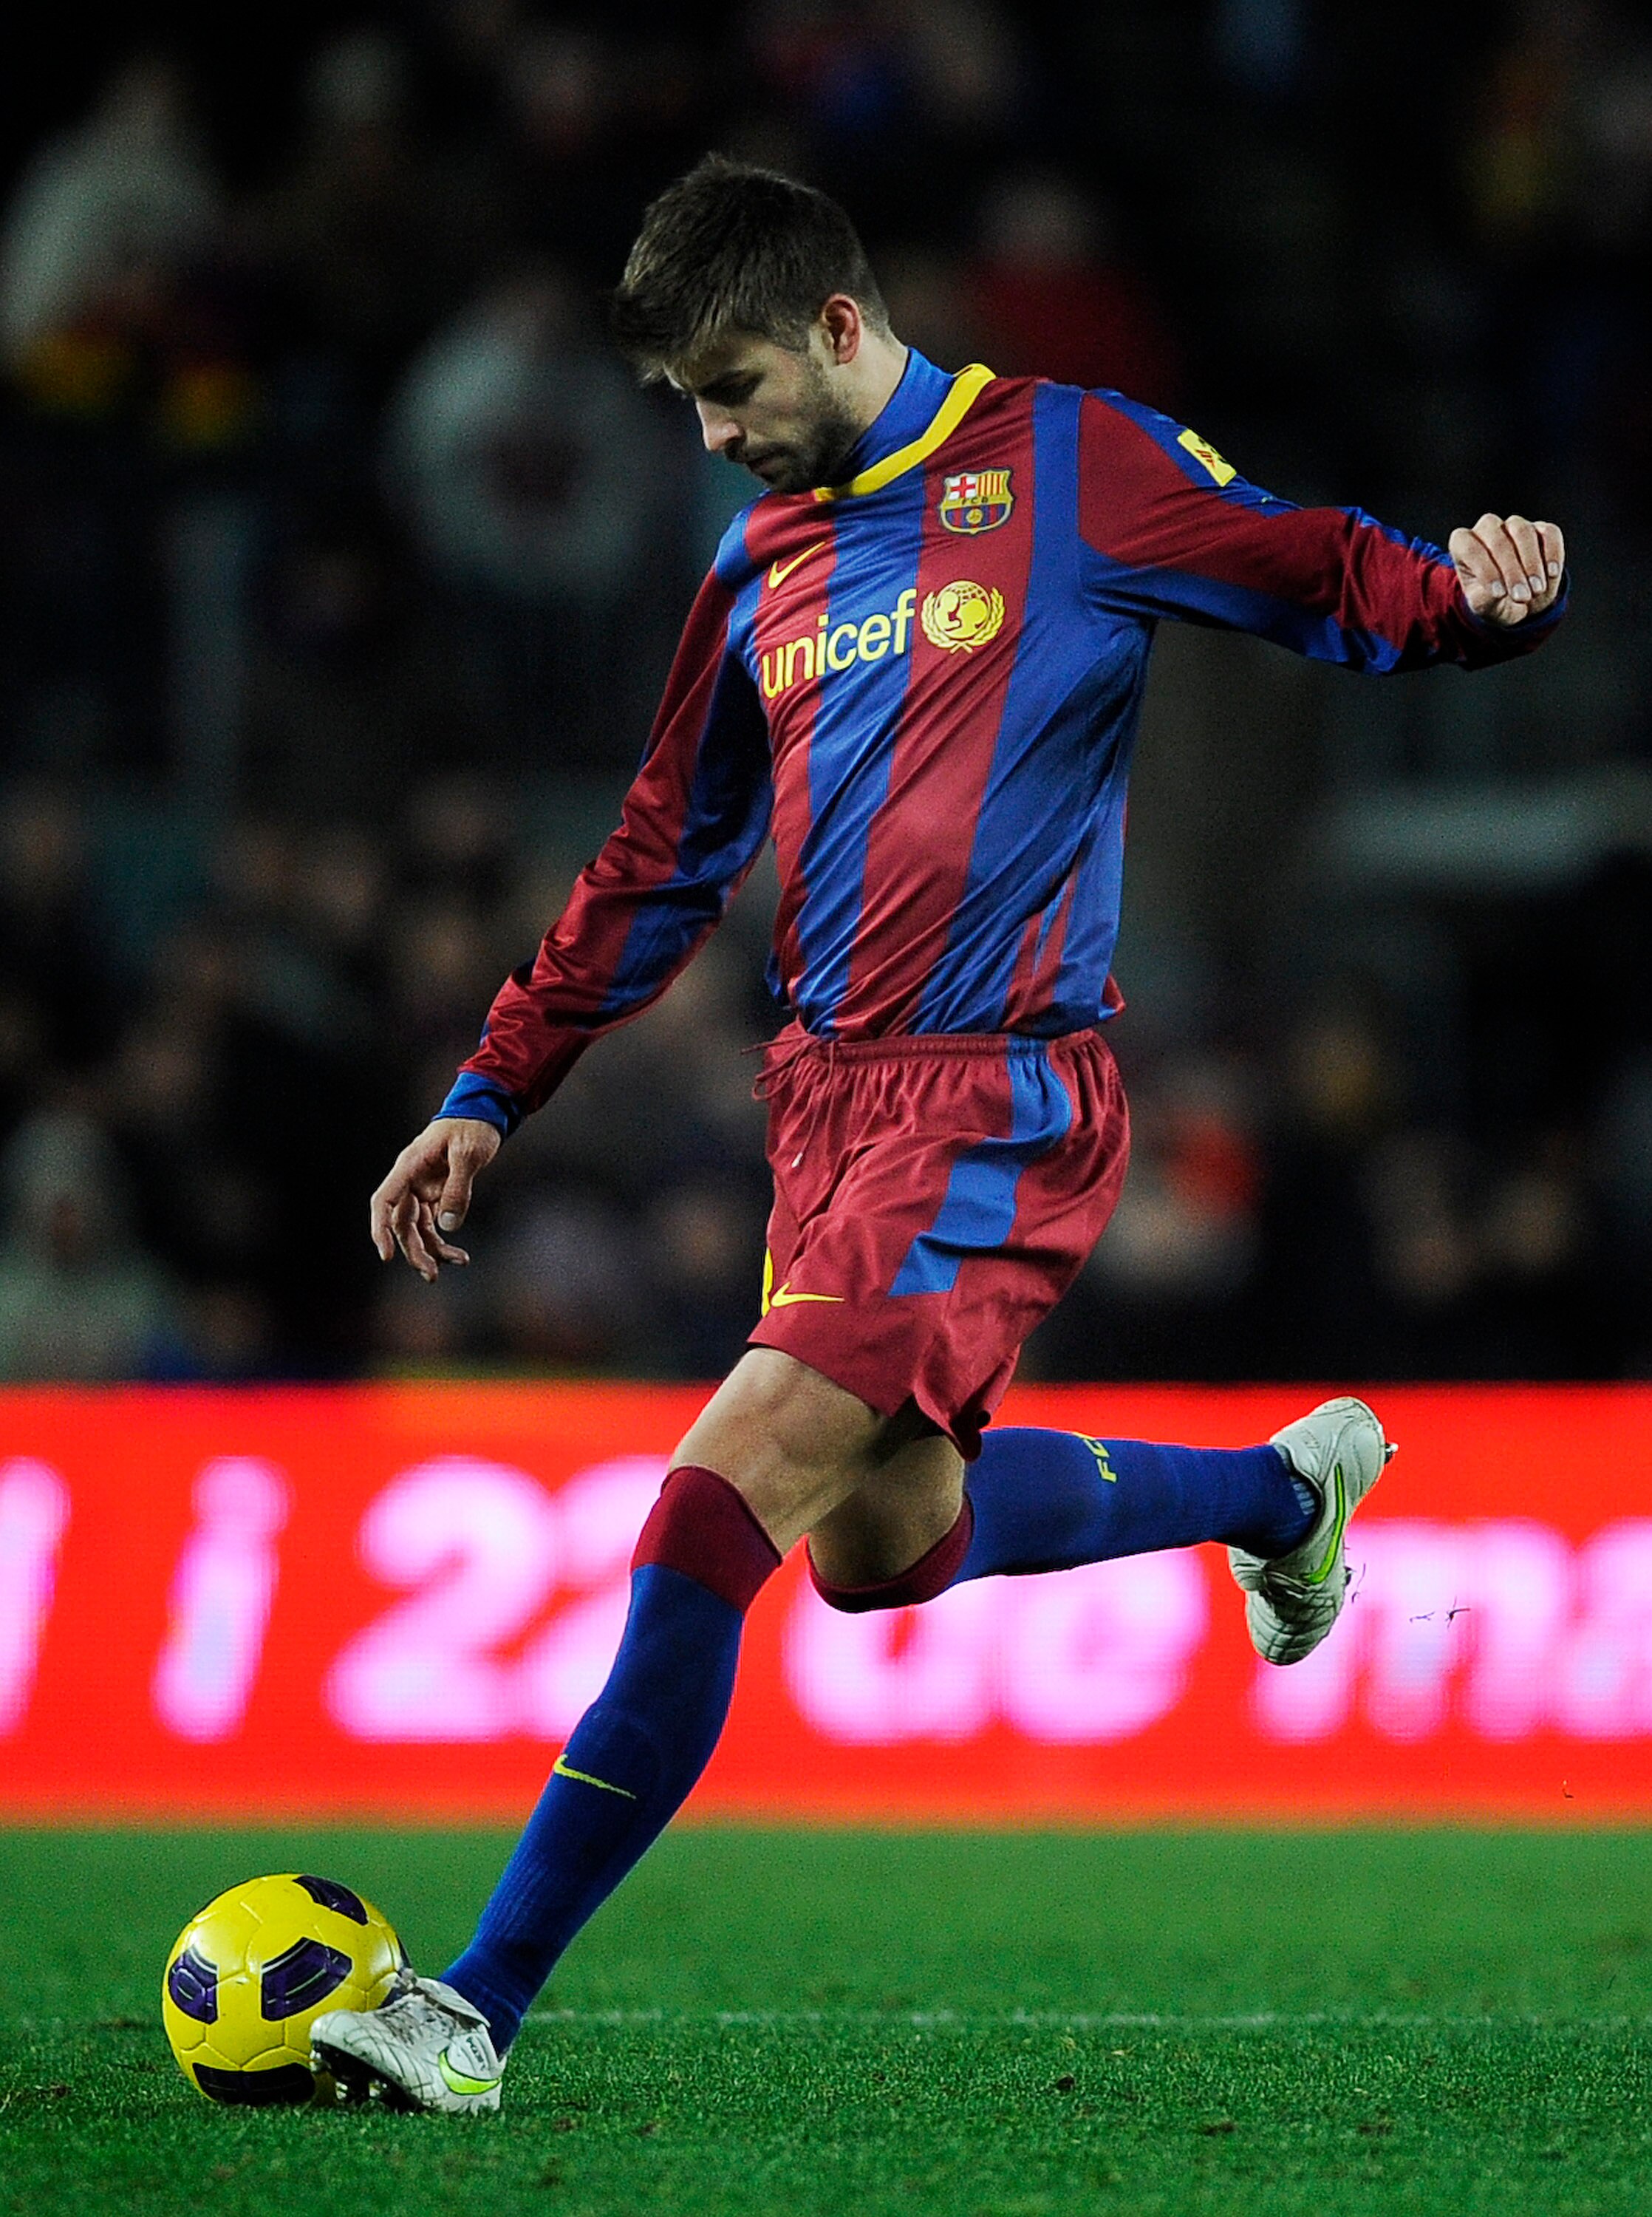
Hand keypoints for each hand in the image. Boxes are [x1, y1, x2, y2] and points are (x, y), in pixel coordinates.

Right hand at [370, 1117, 500, 1280]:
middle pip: (401, 1223)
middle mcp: (410, 1181)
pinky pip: (433, 1225)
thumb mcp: (468, 1153)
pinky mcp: (436, 1195)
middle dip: (414, 1251)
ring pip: (417, 1229)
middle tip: (431, 1275)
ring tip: (456, 1263)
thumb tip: (448, 1225)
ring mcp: (422, 1190)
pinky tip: (458, 1255)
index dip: (380, 1230)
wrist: (483, 1114)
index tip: (386, 1255)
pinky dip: (443, 1241)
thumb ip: (457, 1188)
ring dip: (431, 1251)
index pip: (383, 1202)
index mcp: (409, 1167)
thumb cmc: (473, 1127)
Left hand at [1448, 513, 1564, 626]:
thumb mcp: (1484, 606)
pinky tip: (1552, 574)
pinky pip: (1549, 533)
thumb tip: (1497, 593)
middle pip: (1498, 540)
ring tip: (1537, 590)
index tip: (1499, 594)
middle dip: (1512, 571)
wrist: (1519, 600)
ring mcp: (1514, 525)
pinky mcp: (1541, 528)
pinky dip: (1553, 553)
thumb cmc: (1494, 600)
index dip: (1486, 571)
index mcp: (1463, 544)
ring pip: (1523, 532)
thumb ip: (1485, 599)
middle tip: (1522, 597)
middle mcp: (1487, 528)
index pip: (1471, 549)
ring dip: (1532, 563)